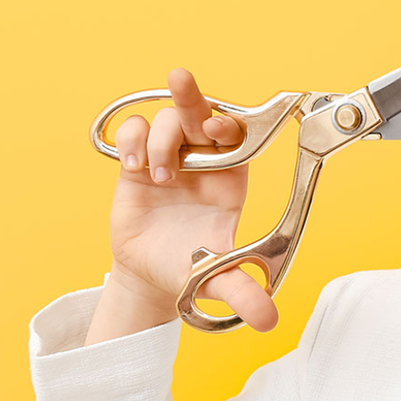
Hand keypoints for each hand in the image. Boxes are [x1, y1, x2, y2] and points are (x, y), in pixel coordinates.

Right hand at [104, 67, 277, 331]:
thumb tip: (268, 319)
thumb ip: (242, 294)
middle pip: (202, 113)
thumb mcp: (216, 282)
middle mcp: (203, 162)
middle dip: (193, 96)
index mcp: (232, 178)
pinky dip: (132, 140)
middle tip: (182, 81)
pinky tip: (133, 165)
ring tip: (157, 175)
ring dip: (160, 140)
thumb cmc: (190, 269)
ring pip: (168, 120)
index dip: (229, 125)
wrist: (149, 276)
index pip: (238, 137)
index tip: (217, 126)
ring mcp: (171, 158)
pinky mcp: (138, 162)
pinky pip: (135, 132)